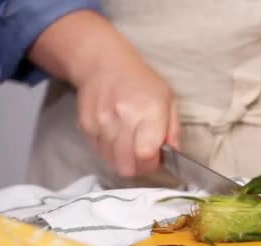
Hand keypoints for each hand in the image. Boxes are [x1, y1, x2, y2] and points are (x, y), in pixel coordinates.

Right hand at [27, 10, 179, 177]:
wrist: (104, 64)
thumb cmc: (142, 82)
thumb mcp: (168, 99)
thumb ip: (174, 130)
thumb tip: (174, 154)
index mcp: (148, 111)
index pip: (145, 154)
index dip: (153, 163)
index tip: (157, 158)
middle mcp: (123, 117)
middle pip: (127, 165)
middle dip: (139, 167)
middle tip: (144, 155)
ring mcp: (101, 123)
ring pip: (112, 163)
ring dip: (124, 160)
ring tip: (130, 144)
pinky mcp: (86, 126)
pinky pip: (99, 153)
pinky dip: (110, 152)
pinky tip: (117, 137)